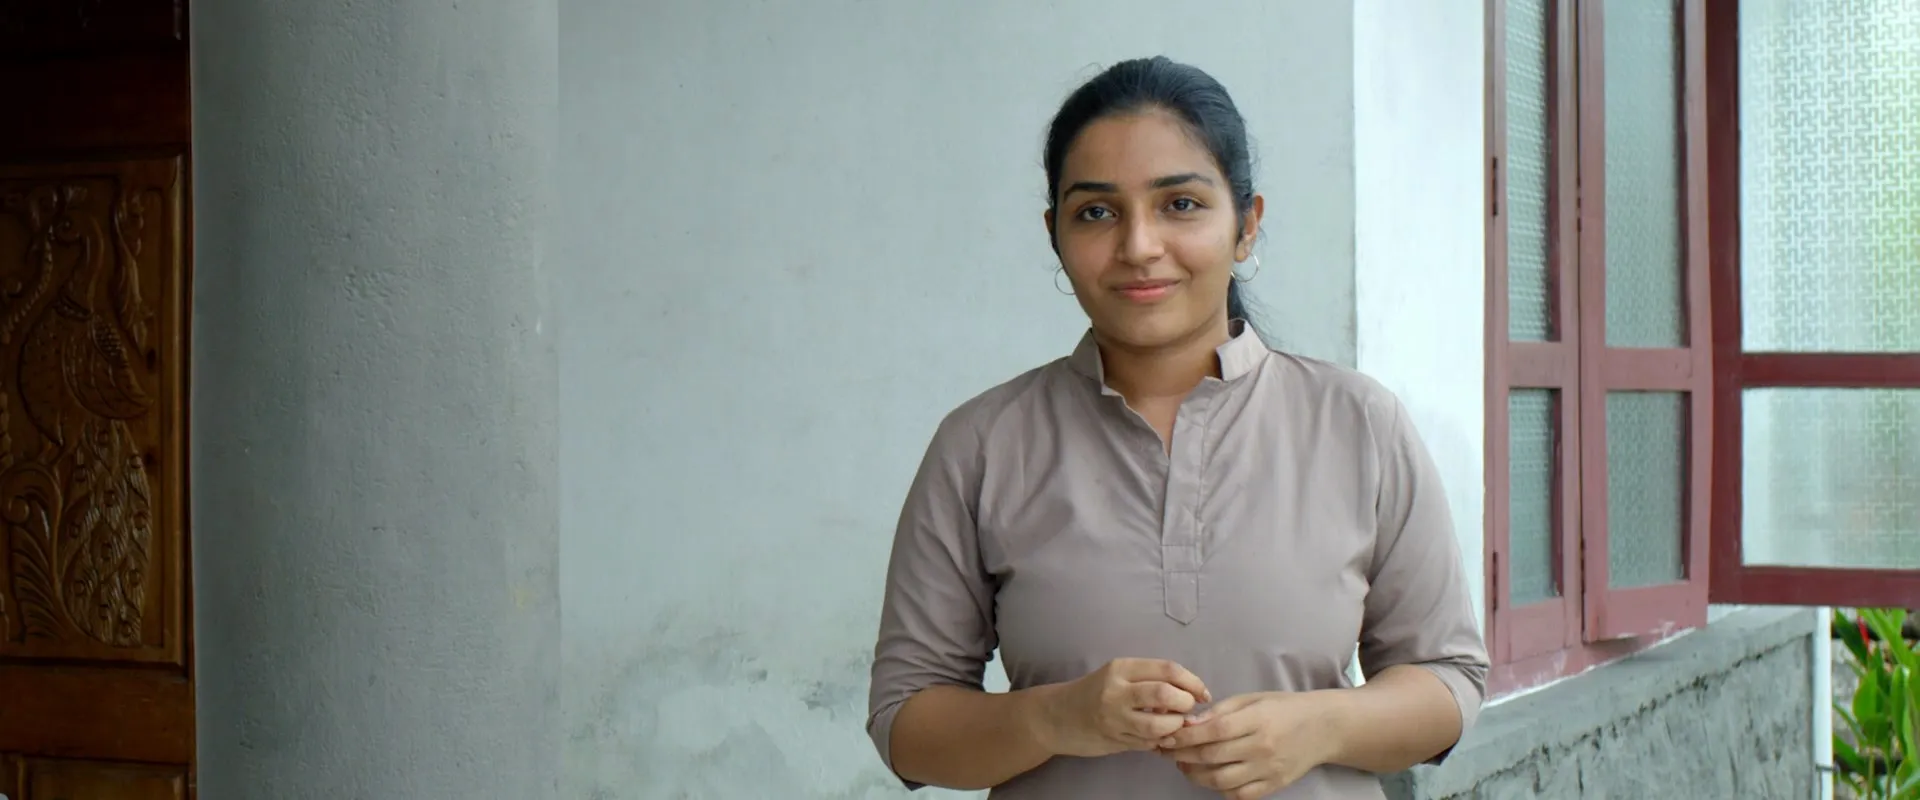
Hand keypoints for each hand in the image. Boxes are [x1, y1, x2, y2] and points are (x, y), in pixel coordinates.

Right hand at [1036, 658, 1212, 758]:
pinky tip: (1159, 737)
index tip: (1202, 692)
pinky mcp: (1114, 740)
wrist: (1057, 716)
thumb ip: (1150, 679)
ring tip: (1174, 724)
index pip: (1168, 670)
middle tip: (1188, 709)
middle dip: (1186, 704)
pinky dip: (1162, 741)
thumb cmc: (1094, 691)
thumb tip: (1190, 691)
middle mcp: (1117, 692)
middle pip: (1166, 695)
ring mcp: (1114, 718)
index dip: (1193, 682)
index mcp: (1121, 668)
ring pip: (1160, 725)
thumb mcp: (1119, 674)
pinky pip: (1149, 743)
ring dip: (1176, 727)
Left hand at [1155, 691, 1338, 798]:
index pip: (1213, 731)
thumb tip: (1189, 723)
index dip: (1185, 736)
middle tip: (1166, 751)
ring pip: (1221, 781)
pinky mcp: (1273, 786)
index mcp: (1257, 719)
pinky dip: (1219, 789)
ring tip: (1184, 765)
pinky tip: (1209, 777)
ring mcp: (1268, 770)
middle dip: (1182, 755)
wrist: (1323, 728)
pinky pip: (1239, 795)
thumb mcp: (1252, 699)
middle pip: (1212, 757)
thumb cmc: (1284, 708)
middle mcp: (1262, 747)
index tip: (1167, 735)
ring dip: (1195, 775)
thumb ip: (1220, 711)